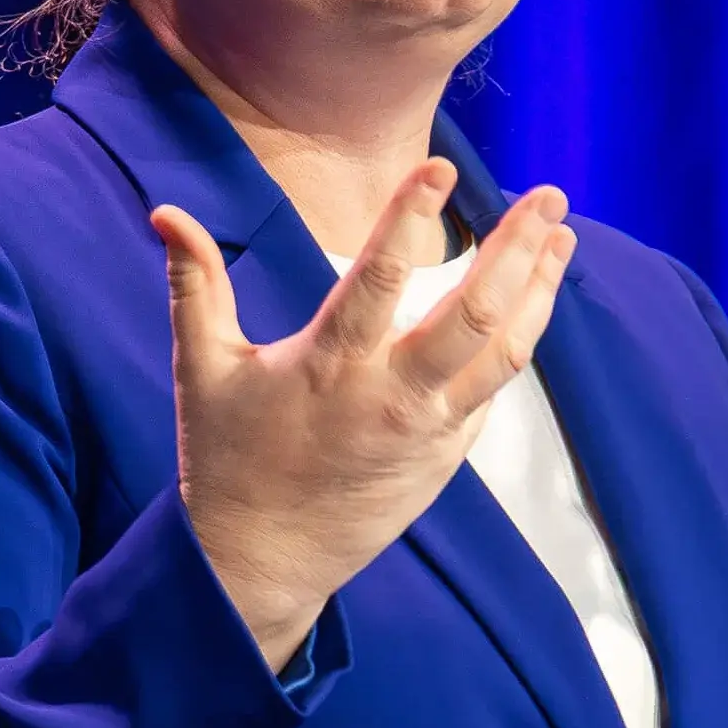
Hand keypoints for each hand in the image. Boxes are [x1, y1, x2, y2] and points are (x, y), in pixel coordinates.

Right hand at [152, 157, 576, 669]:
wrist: (265, 561)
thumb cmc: (227, 458)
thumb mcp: (202, 369)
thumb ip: (194, 285)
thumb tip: (165, 214)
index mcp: (329, 367)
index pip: (380, 279)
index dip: (411, 218)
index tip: (442, 166)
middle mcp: (390, 397)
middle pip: (474, 314)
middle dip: (519, 249)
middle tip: (548, 195)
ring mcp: (428, 429)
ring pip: (503, 352)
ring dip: (540, 290)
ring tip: (562, 235)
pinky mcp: (448, 454)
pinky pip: (493, 388)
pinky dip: (520, 337)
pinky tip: (535, 297)